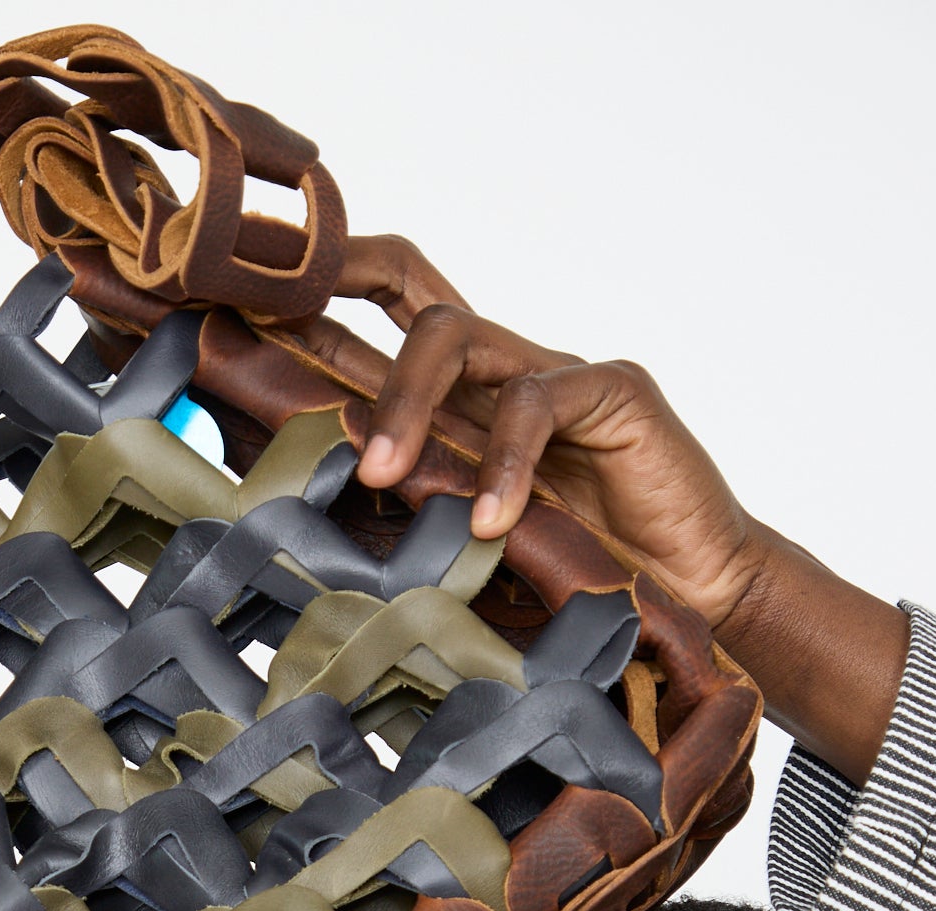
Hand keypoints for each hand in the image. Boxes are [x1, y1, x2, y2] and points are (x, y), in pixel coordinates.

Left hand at [297, 234, 907, 785]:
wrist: (690, 599)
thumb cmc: (575, 579)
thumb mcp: (465, 553)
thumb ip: (403, 529)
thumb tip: (296, 543)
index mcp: (463, 405)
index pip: (389, 314)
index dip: (325, 287)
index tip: (245, 295)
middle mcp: (500, 375)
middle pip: (412, 298)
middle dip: (339, 297)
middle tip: (283, 356)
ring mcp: (555, 374)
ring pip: (456, 334)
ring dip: (405, 401)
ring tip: (380, 477)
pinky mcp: (611, 392)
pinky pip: (539, 401)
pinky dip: (506, 464)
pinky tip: (492, 521)